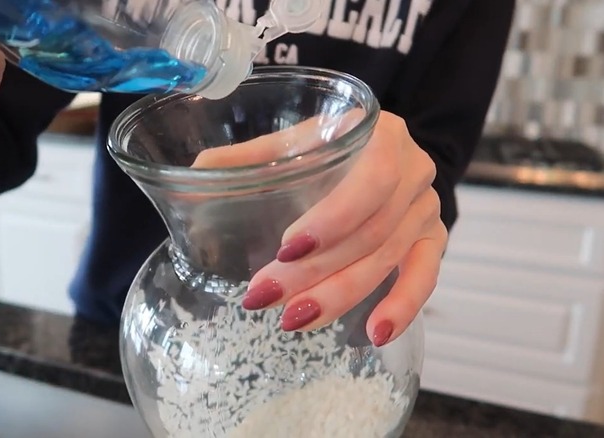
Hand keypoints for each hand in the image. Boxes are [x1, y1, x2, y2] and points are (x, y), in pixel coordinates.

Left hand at [234, 111, 446, 346]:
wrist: (380, 154)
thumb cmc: (330, 148)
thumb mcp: (295, 144)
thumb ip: (250, 157)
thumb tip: (196, 174)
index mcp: (383, 135)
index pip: (371, 182)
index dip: (333, 220)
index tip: (287, 250)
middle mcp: (414, 170)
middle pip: (371, 231)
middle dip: (316, 271)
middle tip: (266, 296)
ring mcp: (426, 208)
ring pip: (387, 261)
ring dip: (340, 296)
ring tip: (294, 320)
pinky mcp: (432, 240)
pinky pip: (426, 278)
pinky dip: (403, 307)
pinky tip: (374, 333)